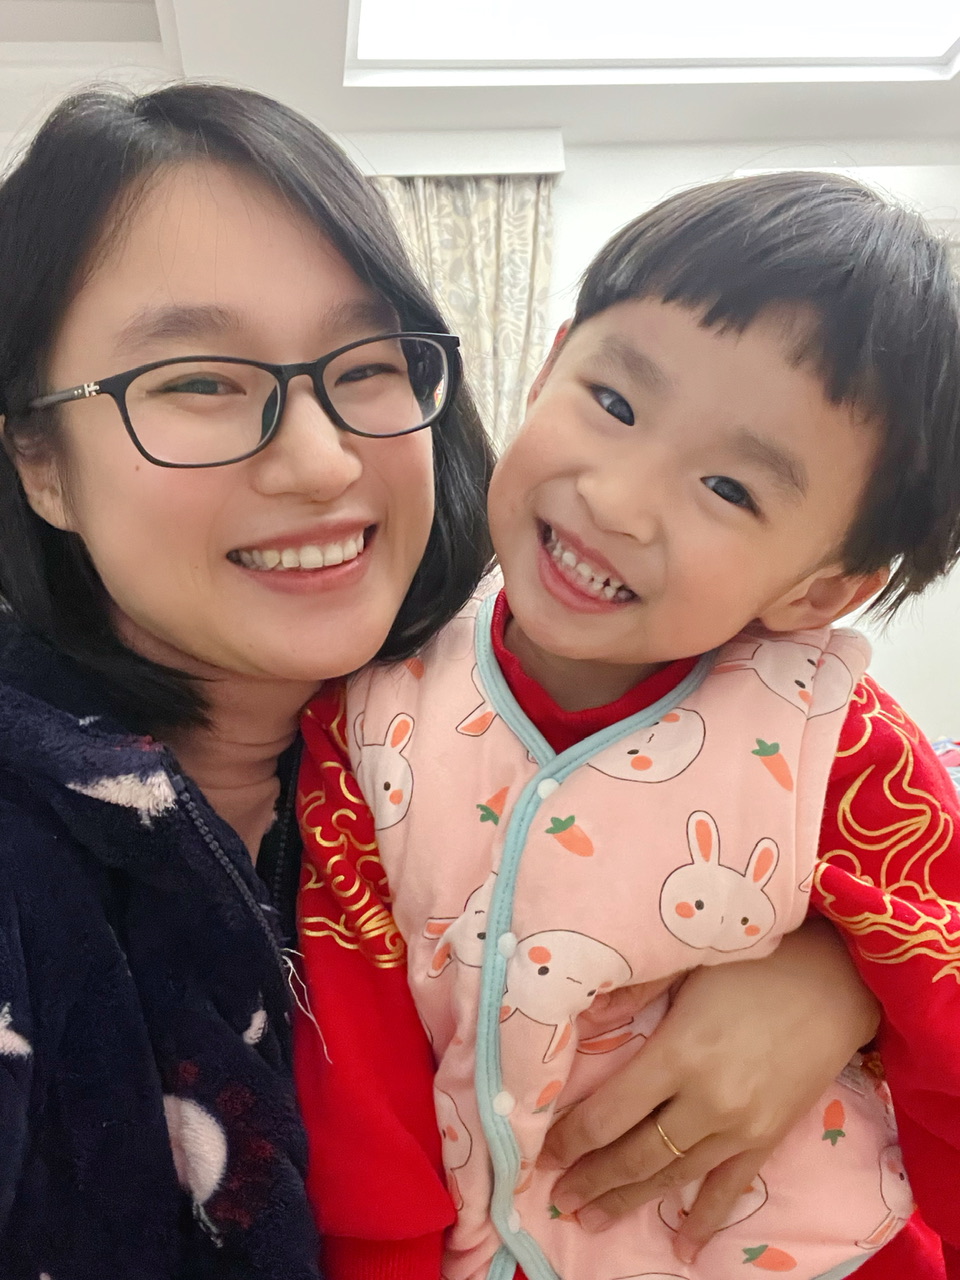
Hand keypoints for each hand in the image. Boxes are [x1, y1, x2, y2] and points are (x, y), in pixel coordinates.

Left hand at [538, 917, 879, 1261]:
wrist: (834, 982)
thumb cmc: (753, 965)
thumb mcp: (687, 965)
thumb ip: (633, 993)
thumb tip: (582, 1020)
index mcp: (678, 1053)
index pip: (610, 1113)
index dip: (571, 1139)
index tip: (542, 1153)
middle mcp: (706, 1100)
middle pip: (636, 1154)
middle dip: (592, 1180)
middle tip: (558, 1200)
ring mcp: (740, 1126)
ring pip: (674, 1177)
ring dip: (629, 1201)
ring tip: (591, 1220)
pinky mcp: (768, 1138)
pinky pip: (729, 1188)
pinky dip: (705, 1219)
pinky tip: (684, 1247)